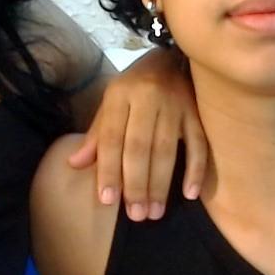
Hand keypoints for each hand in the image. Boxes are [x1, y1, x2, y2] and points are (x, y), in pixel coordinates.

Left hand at [66, 49, 206, 219]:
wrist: (172, 59)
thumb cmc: (135, 88)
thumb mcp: (111, 104)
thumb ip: (97, 134)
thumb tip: (75, 164)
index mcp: (120, 95)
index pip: (111, 138)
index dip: (109, 170)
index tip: (108, 200)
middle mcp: (147, 97)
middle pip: (139, 147)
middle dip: (136, 184)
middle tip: (136, 215)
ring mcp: (176, 104)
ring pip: (166, 149)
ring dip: (161, 184)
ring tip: (155, 212)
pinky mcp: (198, 111)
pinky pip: (199, 144)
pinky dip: (195, 170)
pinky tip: (190, 194)